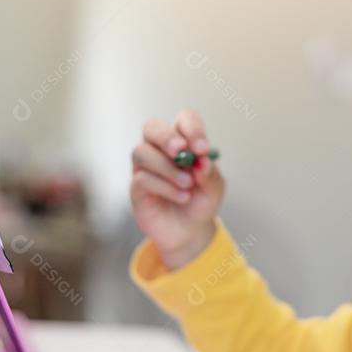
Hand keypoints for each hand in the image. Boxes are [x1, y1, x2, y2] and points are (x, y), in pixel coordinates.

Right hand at [130, 109, 224, 269]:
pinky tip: (182, 197)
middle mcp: (159, 149)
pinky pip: (142, 178)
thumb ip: (210, 175)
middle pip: (152, 127)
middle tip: (181, 151)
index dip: (191, 128)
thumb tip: (201, 161)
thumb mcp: (214, 190)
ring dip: (167, 167)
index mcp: (183, 142)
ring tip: (187, 185)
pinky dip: (165, 187)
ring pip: (142, 151)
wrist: (189, 232)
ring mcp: (144, 167)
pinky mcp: (136, 187)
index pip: (183, 119)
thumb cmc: (201, 203)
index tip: (202, 148)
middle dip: (166, 137)